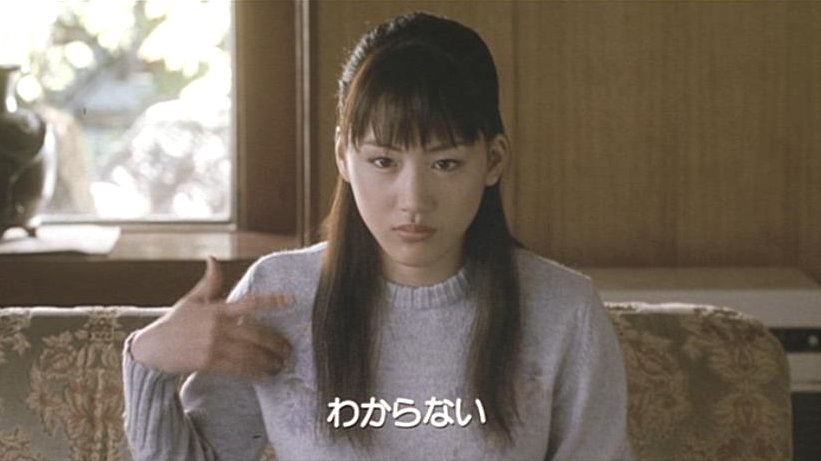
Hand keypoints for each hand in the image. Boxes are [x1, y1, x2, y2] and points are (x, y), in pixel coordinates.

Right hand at [131, 256, 293, 379]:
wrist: (151, 349)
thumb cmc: (174, 323)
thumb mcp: (191, 300)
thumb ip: (209, 282)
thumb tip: (212, 259)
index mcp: (217, 309)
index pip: (250, 302)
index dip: (272, 300)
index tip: (291, 300)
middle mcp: (218, 327)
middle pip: (256, 334)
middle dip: (276, 343)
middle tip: (288, 349)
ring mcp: (213, 346)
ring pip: (250, 354)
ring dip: (268, 361)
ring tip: (280, 365)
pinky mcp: (209, 363)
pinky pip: (238, 369)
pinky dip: (254, 373)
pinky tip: (264, 376)